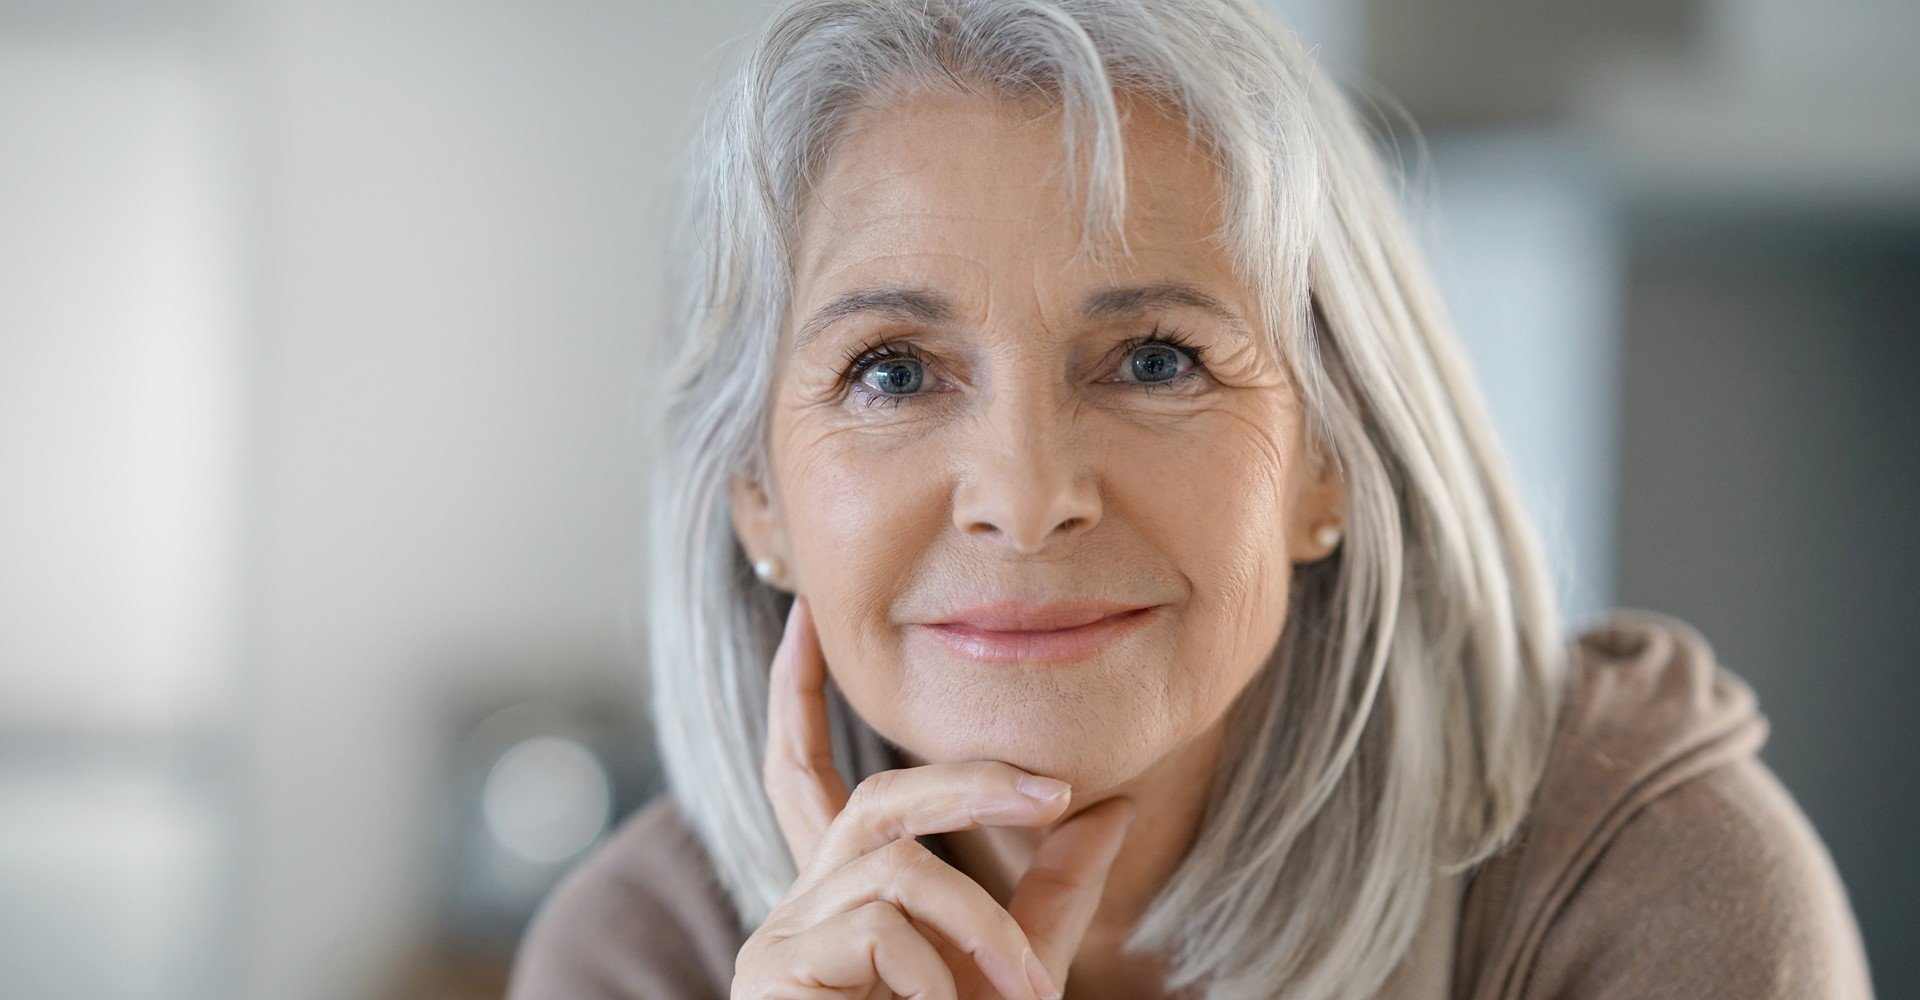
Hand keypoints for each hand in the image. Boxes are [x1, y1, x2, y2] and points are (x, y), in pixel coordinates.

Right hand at [731, 593, 1137, 999]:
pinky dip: (937, 974)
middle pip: (872, 800)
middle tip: (1055, 790)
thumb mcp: (1015, 970)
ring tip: (1024, 997)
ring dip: (978, 924)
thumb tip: (1116, 804)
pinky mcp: (770, 977)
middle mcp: (800, 906)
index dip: (796, 699)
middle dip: (965, 785)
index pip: (805, 775)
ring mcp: (779, 943)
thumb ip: (1054, 894)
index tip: (798, 622)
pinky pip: (877, 929)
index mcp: (844, 895)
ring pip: (893, 866)